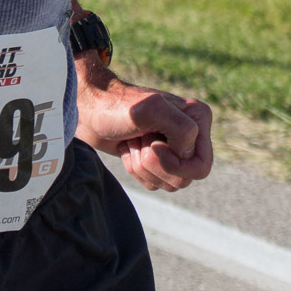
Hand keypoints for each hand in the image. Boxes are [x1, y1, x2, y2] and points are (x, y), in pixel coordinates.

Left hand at [74, 57, 212, 191]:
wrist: (89, 109)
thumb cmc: (117, 107)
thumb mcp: (151, 110)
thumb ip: (181, 129)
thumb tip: (188, 154)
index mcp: (198, 117)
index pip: (200, 167)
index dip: (174, 165)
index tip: (151, 145)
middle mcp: (191, 133)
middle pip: (183, 180)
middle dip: (153, 163)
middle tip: (138, 139)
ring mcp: (174, 147)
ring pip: (168, 184)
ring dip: (142, 165)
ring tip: (131, 141)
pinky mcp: (157, 159)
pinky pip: (154, 184)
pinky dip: (135, 170)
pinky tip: (127, 149)